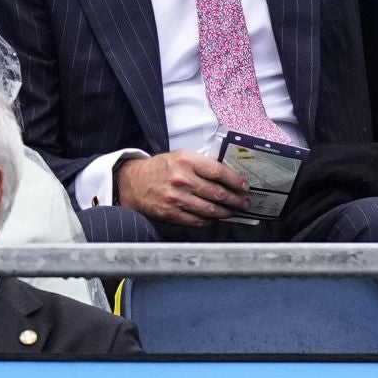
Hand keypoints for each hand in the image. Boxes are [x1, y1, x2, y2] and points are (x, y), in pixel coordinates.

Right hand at [115, 150, 250, 226]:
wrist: (133, 181)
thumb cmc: (161, 168)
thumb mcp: (181, 156)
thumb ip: (203, 164)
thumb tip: (228, 176)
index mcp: (187, 161)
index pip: (219, 172)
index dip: (236, 181)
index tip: (245, 186)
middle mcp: (182, 179)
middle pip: (217, 193)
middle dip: (235, 200)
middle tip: (243, 202)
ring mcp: (176, 198)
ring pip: (209, 209)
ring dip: (225, 212)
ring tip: (233, 211)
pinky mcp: (170, 213)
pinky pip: (196, 220)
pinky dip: (209, 220)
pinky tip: (215, 218)